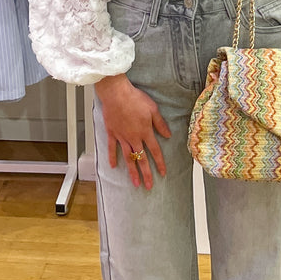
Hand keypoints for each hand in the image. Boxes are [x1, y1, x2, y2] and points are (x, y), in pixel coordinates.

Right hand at [94, 74, 169, 190]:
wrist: (116, 93)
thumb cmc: (135, 98)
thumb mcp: (153, 109)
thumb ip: (160, 124)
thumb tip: (168, 135)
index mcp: (145, 132)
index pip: (155, 151)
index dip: (160, 163)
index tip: (163, 173)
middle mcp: (134, 138)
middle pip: (142, 159)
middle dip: (146, 174)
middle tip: (148, 186)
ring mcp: (122, 137)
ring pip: (128, 158)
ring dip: (132, 171)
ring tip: (135, 183)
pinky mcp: (112, 133)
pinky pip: (112, 148)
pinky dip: (112, 157)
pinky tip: (113, 166)